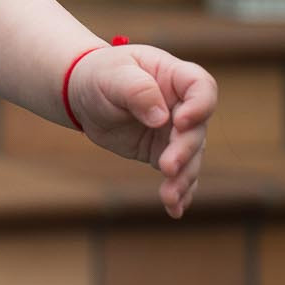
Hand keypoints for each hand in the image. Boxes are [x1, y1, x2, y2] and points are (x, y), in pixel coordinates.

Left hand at [66, 44, 216, 217]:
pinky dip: (179, 191)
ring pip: (191, 157)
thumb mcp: (111, 75)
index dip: (199, 106)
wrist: (82, 93)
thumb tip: (161, 118)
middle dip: (184, 151)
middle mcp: (182, 105)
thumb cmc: (99, 75)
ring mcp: (175, 131)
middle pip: (196, 130)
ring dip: (182, 178)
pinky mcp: (164, 152)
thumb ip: (136, 90)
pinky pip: (178, 174)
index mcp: (174, 76)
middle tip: (166, 167)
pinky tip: (175, 209)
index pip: (201, 87)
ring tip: (169, 197)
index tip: (179, 122)